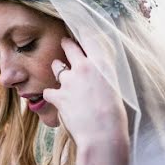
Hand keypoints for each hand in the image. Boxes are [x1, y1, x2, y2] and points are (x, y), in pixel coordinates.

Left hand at [42, 37, 128, 151]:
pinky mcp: (58, 95)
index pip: (89, 39)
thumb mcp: (115, 89)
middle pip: (69, 46)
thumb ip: (103, 76)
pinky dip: (52, 95)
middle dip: (66, 44)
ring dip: (58, 70)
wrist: (103, 136)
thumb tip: (97, 74)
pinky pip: (49, 91)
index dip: (83, 32)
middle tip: (65, 42)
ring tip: (62, 77)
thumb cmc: (115, 117)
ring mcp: (69, 81)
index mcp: (102, 64)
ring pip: (56, 66)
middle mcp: (84, 67)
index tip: (79, 28)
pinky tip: (56, 101)